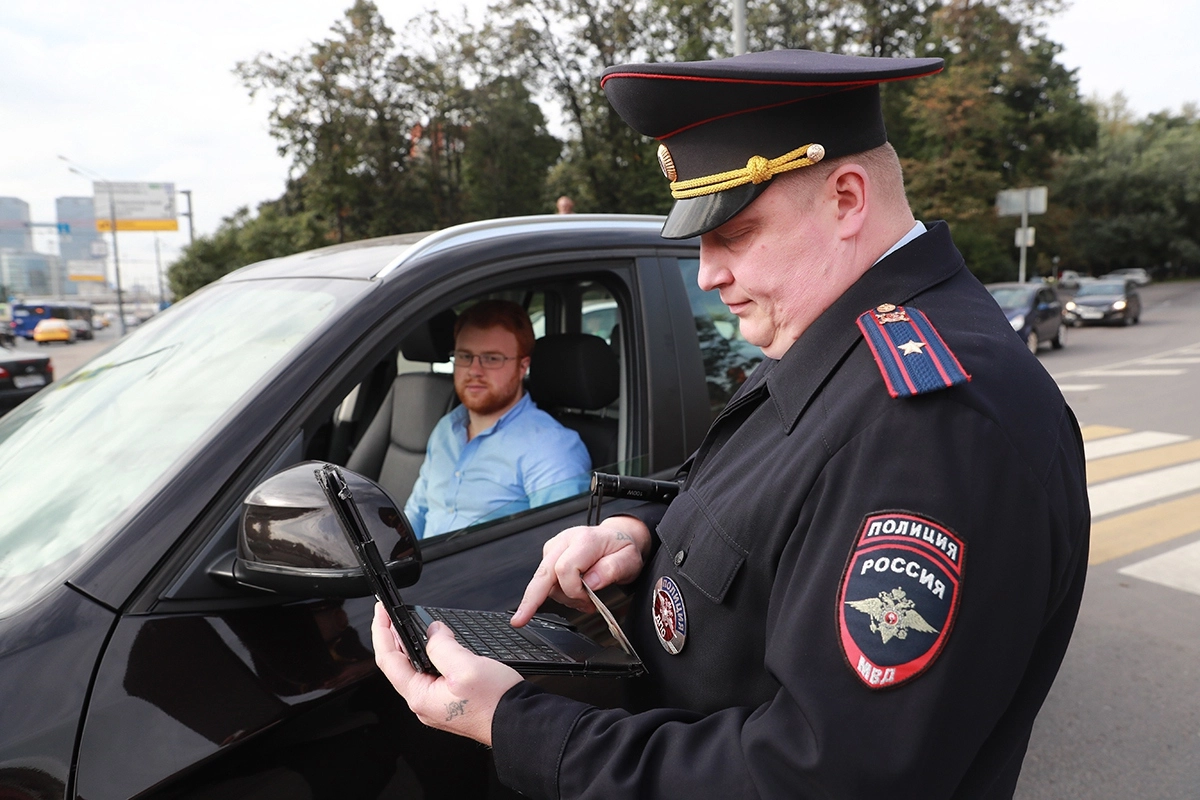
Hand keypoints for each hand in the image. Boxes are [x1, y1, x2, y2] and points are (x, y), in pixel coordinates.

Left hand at [370, 603, 521, 745]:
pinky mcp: (450, 703)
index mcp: (421, 696)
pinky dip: (428, 656)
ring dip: (411, 646)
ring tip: (410, 626)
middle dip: (393, 638)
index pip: (388, 660)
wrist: (519, 722)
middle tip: (392, 615)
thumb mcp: (465, 666)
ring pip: (416, 670)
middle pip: (399, 665)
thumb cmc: (496, 703)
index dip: (381, 632)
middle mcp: (424, 703)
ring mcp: (437, 705)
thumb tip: (433, 631)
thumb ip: (442, 645)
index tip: (381, 612)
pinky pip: (431, 675)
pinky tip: (436, 646)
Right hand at [511, 515, 650, 626]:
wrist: (617, 537)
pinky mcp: (550, 555)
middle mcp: (565, 541)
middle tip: (520, 620)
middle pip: (542, 573)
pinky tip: (575, 594)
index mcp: (584, 539)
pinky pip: (546, 580)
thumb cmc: (622, 548)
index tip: (589, 599)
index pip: (565, 568)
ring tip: (585, 600)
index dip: (574, 590)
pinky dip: (559, 593)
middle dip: (531, 599)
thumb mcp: (629, 560)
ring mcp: (555, 547)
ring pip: (544, 581)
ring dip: (562, 598)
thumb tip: (590, 584)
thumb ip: (611, 570)